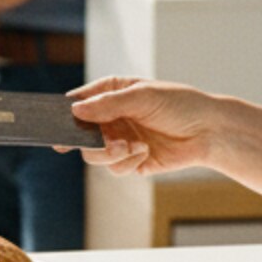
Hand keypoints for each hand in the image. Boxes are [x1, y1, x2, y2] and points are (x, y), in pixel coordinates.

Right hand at [65, 76, 225, 174]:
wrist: (208, 131)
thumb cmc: (178, 104)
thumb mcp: (142, 96)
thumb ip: (108, 104)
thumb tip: (75, 110)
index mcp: (111, 94)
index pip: (78, 102)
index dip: (64, 112)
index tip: (52, 123)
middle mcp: (111, 118)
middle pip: (80, 133)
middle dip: (86, 140)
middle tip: (89, 142)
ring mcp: (119, 140)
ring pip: (94, 154)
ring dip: (110, 153)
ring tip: (130, 146)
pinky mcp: (131, 161)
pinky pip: (115, 167)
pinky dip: (126, 162)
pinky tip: (144, 152)